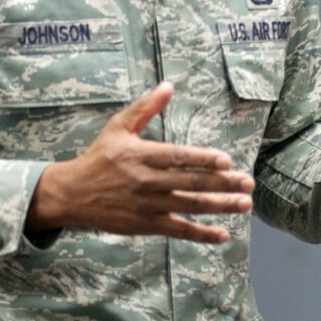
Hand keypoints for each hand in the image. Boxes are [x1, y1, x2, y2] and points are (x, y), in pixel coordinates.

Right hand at [26, 83, 253, 244]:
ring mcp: (147, 205)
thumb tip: (168, 85)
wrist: (72, 194)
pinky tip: (222, 235)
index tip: (227, 161)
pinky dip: (201, 234)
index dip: (203, 160)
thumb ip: (145, 108)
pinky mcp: (146, 225)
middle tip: (248, 183)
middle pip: (190, 183)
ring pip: (189, 207)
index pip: (178, 157)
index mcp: (141, 155)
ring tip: (244, 204)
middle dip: (223, 184)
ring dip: (220, 207)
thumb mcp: (118, 128)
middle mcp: (146, 181)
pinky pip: (178, 230)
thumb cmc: (98, 158)